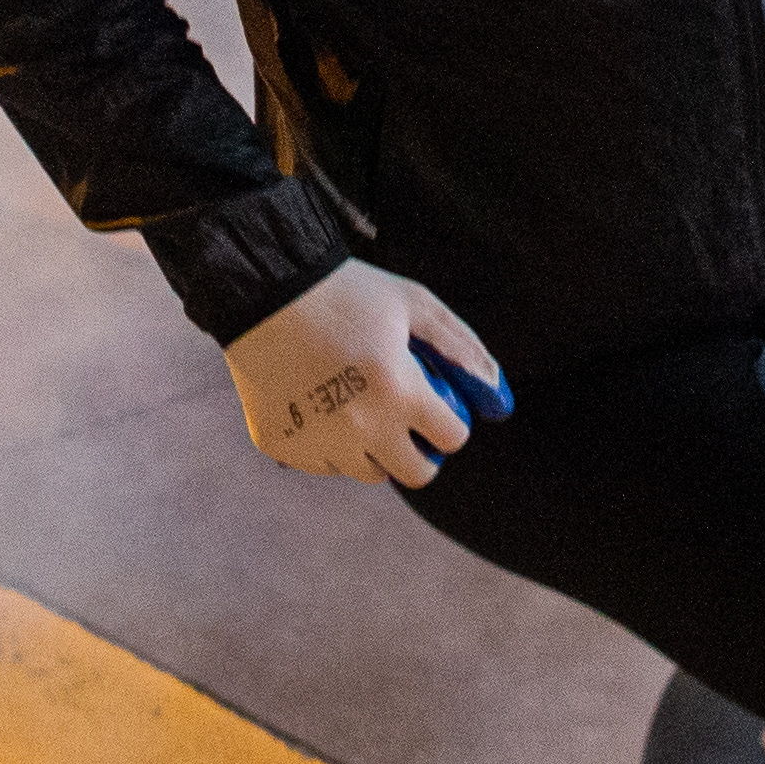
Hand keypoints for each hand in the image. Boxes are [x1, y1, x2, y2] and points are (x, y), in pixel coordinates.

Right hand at [224, 259, 500, 485]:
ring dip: (376, 448)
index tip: (437, 401)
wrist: (264, 290)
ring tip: (361, 404)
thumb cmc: (348, 293)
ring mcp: (319, 443)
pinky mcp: (284, 447)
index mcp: (398, 393)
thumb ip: (463, 350)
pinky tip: (322, 402)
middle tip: (407, 417)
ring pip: (369, 471)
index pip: (452, 438)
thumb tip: (500, 401)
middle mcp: (361, 429)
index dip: (451, 419)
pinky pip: (324, 463)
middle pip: (416, 473)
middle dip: (422, 448)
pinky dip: (331, 444)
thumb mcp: (414, 305)